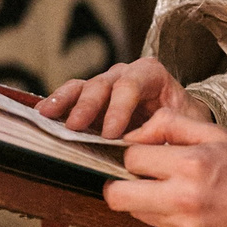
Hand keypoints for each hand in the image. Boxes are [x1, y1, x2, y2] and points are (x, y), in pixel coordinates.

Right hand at [39, 58, 210, 138]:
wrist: (181, 122)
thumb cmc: (183, 123)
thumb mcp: (184, 127)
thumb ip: (166, 134)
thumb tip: (145, 152)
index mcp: (150, 74)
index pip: (131, 85)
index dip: (119, 108)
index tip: (111, 134)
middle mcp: (124, 74)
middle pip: (102, 85)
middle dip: (88, 106)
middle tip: (75, 127)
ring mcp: (105, 86)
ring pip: (82, 87)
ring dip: (64, 102)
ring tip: (47, 115)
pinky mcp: (90, 100)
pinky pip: (71, 98)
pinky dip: (57, 105)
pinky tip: (42, 115)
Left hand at [103, 112, 226, 226]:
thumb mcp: (215, 135)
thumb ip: (170, 124)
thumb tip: (133, 134)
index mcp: (190, 164)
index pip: (130, 158)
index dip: (134, 156)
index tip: (144, 158)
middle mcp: (182, 198)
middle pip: (117, 195)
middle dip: (120, 186)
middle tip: (136, 182)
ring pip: (136, 214)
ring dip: (147, 204)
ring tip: (175, 197)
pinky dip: (171, 223)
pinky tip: (195, 216)